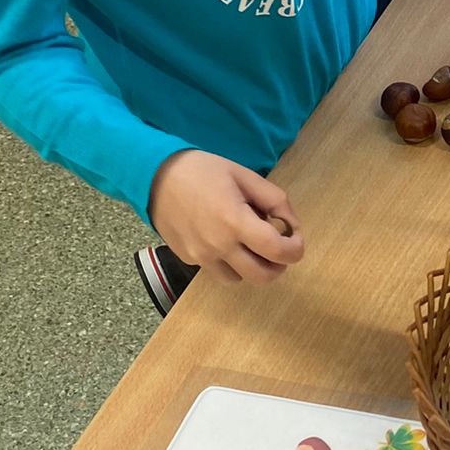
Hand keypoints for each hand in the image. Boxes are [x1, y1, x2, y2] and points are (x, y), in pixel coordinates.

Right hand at [149, 150, 304, 284]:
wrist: (155, 176)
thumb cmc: (203, 171)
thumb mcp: (245, 176)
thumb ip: (275, 200)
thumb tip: (291, 225)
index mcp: (235, 222)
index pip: (278, 252)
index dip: (295, 249)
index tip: (294, 239)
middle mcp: (218, 246)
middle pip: (262, 276)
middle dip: (278, 265)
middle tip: (277, 247)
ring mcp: (201, 256)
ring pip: (239, 279)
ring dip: (252, 267)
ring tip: (249, 243)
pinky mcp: (188, 259)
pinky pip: (217, 271)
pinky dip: (230, 263)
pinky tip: (225, 241)